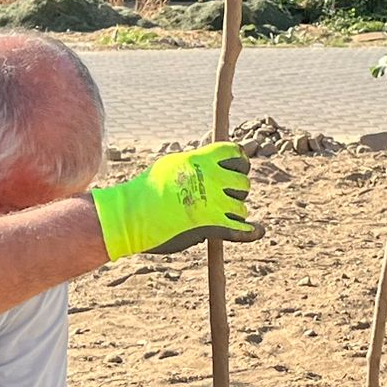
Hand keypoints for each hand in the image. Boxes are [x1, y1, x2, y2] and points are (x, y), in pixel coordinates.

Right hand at [90, 142, 257, 260]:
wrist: (128, 216)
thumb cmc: (146, 191)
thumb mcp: (172, 166)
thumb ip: (196, 163)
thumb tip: (213, 164)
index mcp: (200, 159)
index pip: (236, 154)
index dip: (239, 163)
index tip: (234, 170)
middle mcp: (210, 177)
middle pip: (242, 182)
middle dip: (237, 190)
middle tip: (224, 198)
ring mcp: (211, 201)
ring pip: (241, 207)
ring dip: (234, 212)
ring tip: (219, 216)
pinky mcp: (210, 225)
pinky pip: (240, 229)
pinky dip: (250, 232)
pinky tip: (258, 231)